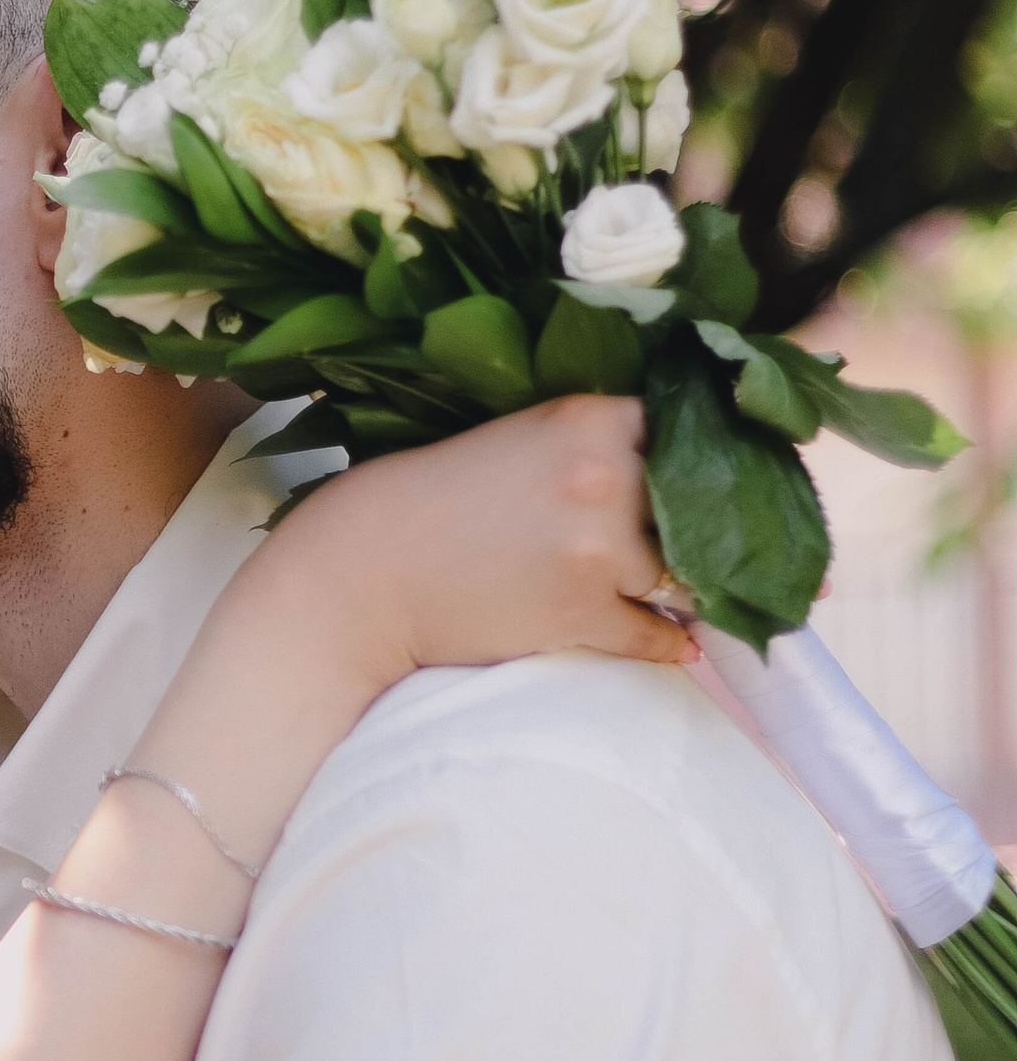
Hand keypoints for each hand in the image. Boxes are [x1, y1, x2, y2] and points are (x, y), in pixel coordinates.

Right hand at [260, 398, 685, 693]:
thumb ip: (585, 446)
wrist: (361, 577)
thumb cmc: (421, 502)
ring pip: (685, 574)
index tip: (695, 477)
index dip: (688, 458)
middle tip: (698, 539)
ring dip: (682, 586)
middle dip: (694, 524)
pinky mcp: (585, 614)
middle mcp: (604, 476)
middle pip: (697, 504)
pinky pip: (655, 633)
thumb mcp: (512, 441)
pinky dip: (667, 640)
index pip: (680, 431)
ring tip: (685, 592)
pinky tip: (677, 638)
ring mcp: (599, 549)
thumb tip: (660, 474)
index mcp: (585, 419)